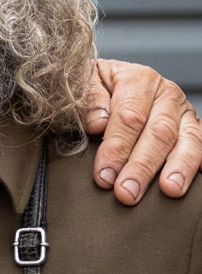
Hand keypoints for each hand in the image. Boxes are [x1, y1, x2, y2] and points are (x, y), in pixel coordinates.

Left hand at [84, 60, 201, 203]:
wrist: (111, 84)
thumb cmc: (96, 89)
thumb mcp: (84, 83)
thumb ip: (88, 98)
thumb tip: (100, 122)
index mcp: (139, 80)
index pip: (130, 117)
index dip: (117, 148)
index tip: (104, 176)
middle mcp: (166, 94)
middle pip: (159, 132)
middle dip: (143, 166)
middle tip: (127, 192)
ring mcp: (182, 113)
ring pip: (188, 140)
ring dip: (178, 167)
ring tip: (169, 190)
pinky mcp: (191, 129)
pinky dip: (200, 161)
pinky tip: (196, 177)